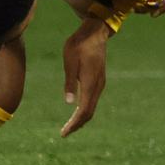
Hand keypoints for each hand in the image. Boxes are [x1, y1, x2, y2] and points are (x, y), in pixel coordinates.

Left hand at [61, 19, 111, 136]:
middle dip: (77, 124)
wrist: (95, 32)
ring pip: (92, 107)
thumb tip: (68, 103)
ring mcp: (100, 83)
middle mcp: (98, 86)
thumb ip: (70, 82)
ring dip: (81, 118)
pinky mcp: (99, 80)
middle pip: (89, 112)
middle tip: (64, 133)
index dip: (75, 123)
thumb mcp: (69, 61)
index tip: (64, 132)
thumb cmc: (79, 44)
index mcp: (90, 82)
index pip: (84, 110)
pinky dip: (85, 109)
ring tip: (69, 126)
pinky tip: (77, 111)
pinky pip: (93, 100)